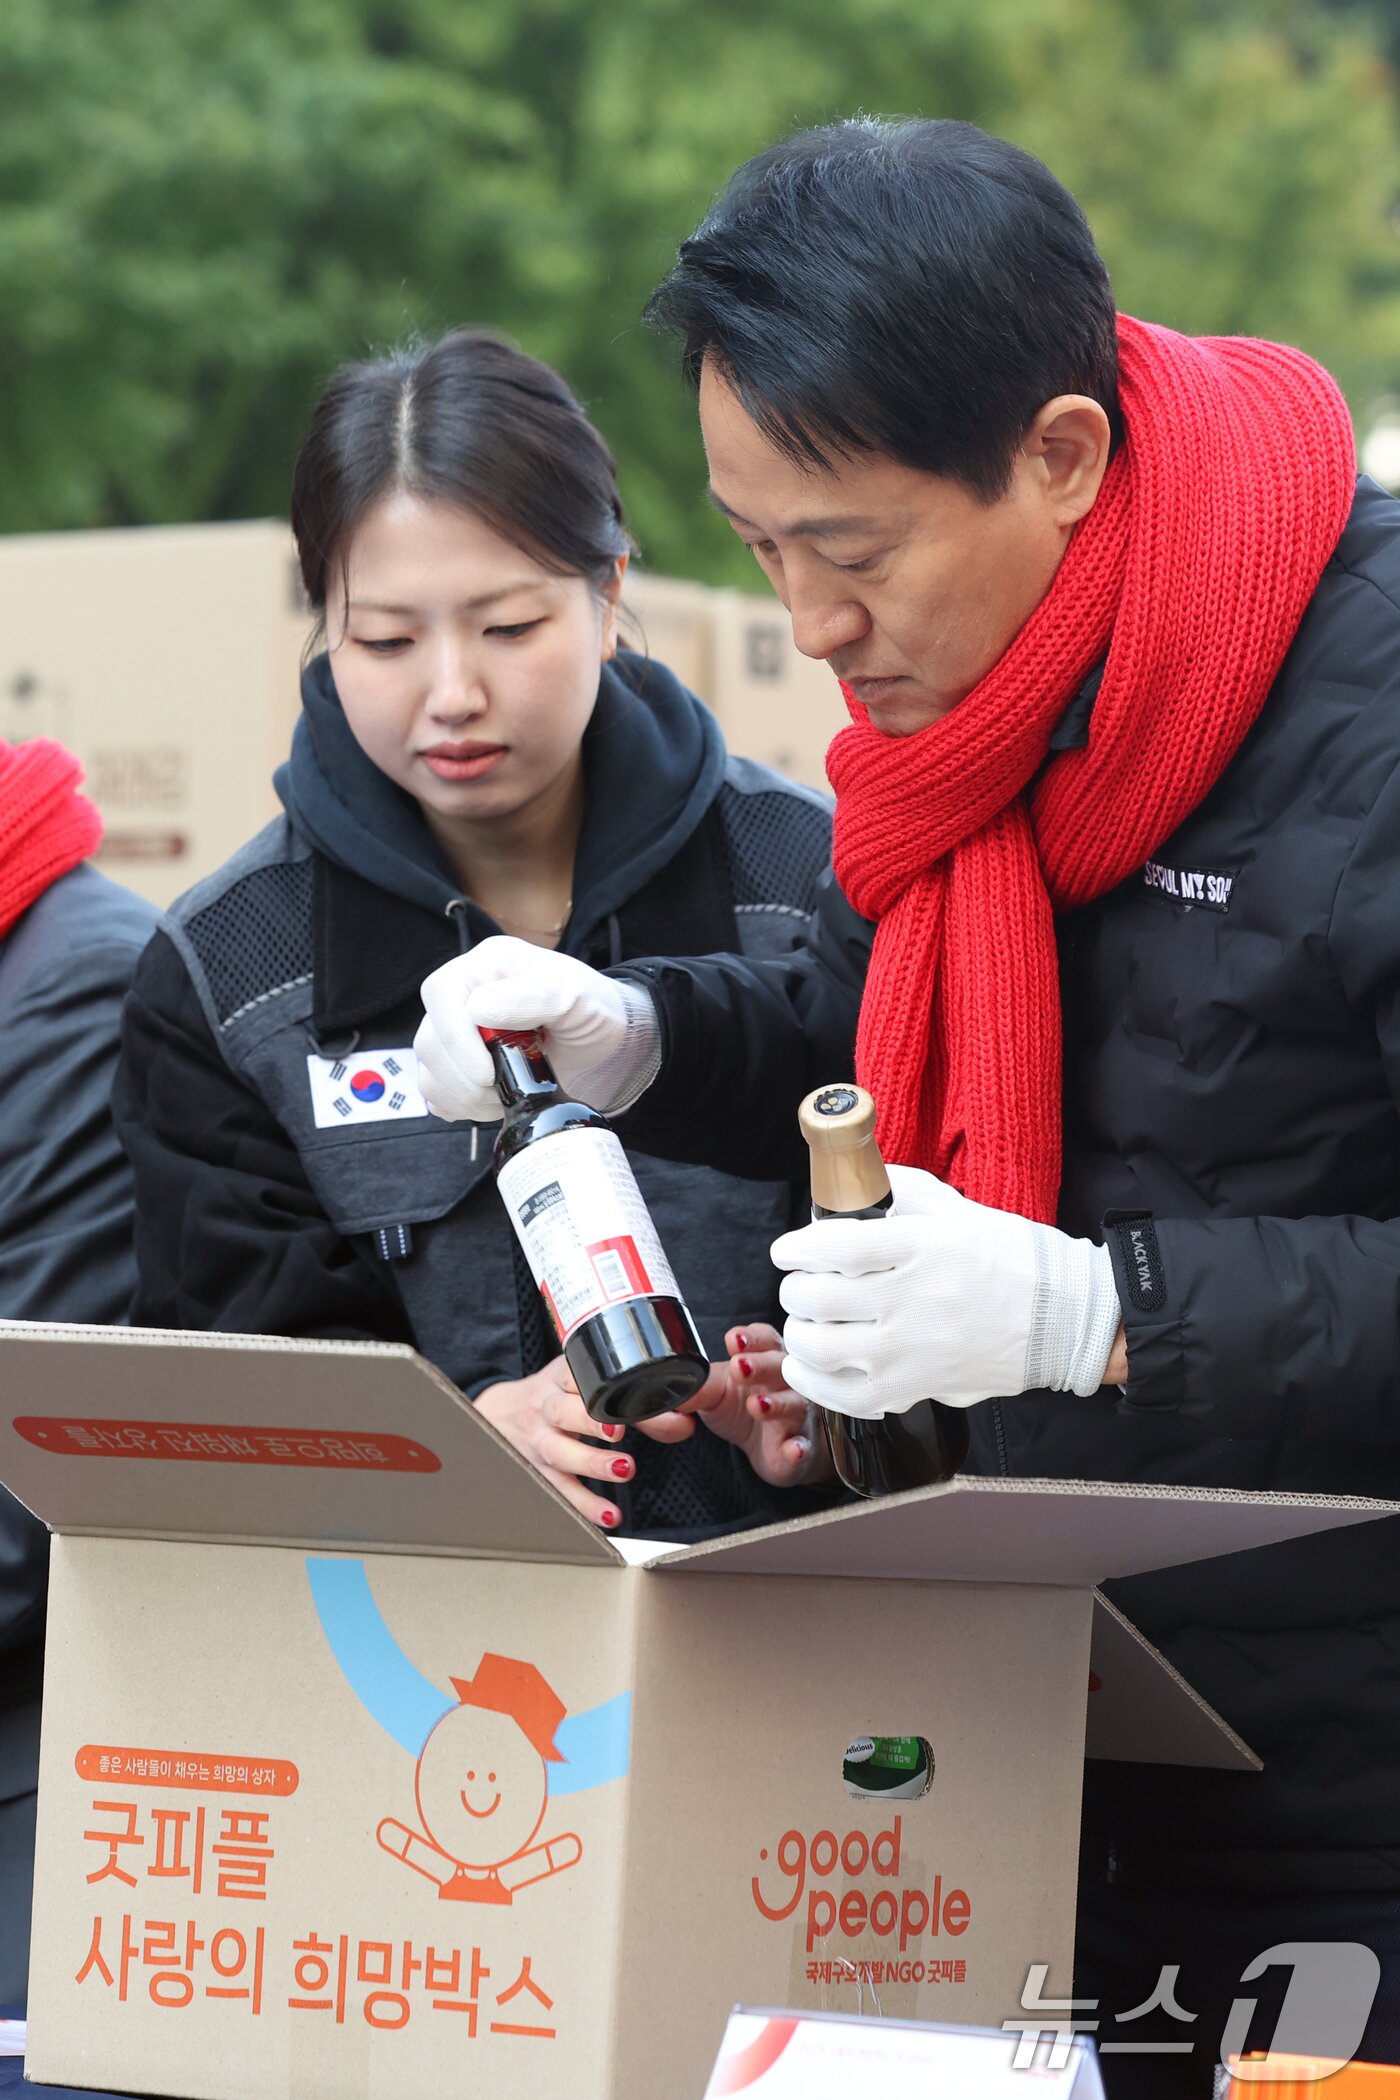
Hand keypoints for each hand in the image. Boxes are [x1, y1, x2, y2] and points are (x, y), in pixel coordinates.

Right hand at [416, 939, 660, 1122]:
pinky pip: (435, 1090)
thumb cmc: (593, 1009)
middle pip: (430, 1038)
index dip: (456, 1038)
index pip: (442, 993)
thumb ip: (533, 996)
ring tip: (505, 1096)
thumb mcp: (575, 996)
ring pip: (428, 1068)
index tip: (487, 1071)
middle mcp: (465, 994)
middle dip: (463, 1076)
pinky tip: (493, 1102)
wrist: (604, 1041)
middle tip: (504, 1089)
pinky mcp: (459, 1064)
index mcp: (487, 965)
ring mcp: (457, 1030)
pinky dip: (459, 1105)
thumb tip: (479, 1009)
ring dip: (463, 1095)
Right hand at [474, 1356, 693, 1527]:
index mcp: (562, 1377)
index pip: (579, 1376)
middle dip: (589, 1420)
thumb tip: (684, 1422)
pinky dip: (583, 1505)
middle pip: (563, 1411)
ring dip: (591, 1462)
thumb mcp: (585, 1388)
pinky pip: (559, 1490)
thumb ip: (636, 1403)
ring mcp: (539, 1441)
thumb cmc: (557, 1397)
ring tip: (624, 1470)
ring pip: (559, 1451)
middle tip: (618, 1431)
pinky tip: (609, 1517)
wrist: (499, 1415)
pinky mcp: (538, 1473)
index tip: (620, 1399)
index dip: (597, 1386)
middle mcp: (547, 1407)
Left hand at [683, 1323, 833, 1488]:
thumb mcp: (716, 1393)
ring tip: (756, 1405)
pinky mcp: (798, 1449)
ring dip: (778, 1404)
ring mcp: (795, 1416)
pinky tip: (793, 1449)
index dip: (752, 1338)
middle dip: (761, 1365)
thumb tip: (659, 1386)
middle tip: (739, 1367)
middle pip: (781, 1367)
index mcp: (764, 1359)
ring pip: (794, 1405)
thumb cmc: (743, 1407)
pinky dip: (799, 1449)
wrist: (771, 1446)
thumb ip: (695, 1386)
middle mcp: (785, 1383)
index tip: (733, 1340)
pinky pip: (803, 1448)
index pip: (764, 1339)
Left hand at [772, 1164, 1122, 1417]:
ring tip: (805, 1322)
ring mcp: (914, 1351)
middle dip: (795, 1289)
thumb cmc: (1010, 1259)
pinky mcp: (918, 1388)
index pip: (837, 1246)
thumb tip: (851, 1182)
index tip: (787, 1250)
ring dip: (799, 1334)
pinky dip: (815, 1382)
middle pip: (820, 1298)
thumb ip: (901, 1191)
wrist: (1062, 1318)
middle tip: (799, 1284)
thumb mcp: (958, 1210)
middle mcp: (915, 1300)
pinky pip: (846, 1397)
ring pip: (822, 1350)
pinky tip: (809, 1366)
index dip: (798, 1247)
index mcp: (925, 1247)